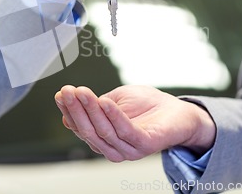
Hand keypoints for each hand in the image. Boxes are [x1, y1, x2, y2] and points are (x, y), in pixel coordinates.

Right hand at [55, 85, 215, 161]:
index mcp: (104, 137)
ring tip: (84, 92)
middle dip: (76, 110)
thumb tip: (70, 104)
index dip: (69, 110)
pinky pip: (126, 132)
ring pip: (104, 131)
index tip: (61, 93)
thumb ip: (96, 105)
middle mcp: (113, 147)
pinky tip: (105, 102)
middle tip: (68, 91)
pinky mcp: (145, 145)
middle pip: (89, 130)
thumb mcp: (115, 99)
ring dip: (91, 110)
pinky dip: (114, 116)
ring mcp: (129, 149)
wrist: (179, 111)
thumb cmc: (148, 105)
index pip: (80, 126)